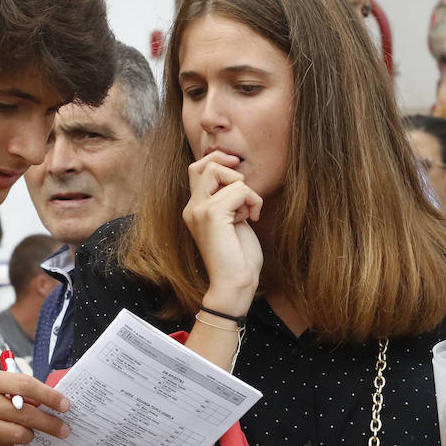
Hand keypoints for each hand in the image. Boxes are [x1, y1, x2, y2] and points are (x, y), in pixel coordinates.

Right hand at [0, 369, 71, 445]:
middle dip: (49, 423)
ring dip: (28, 435)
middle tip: (64, 429)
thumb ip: (13, 389)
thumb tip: (46, 402)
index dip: (48, 396)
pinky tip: (5, 439)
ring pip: (18, 435)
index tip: (65, 405)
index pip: (25, 385)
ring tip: (27, 432)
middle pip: (25, 414)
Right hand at [182, 150, 263, 315]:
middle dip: (232, 170)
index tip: (237, 168)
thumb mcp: (232, 221)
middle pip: (206, 165)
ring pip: (226, 175)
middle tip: (246, 191)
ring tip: (248, 213)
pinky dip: (253, 201)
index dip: (217, 160)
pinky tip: (252, 219)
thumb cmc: (238, 257)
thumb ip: (228, 200)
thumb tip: (237, 176)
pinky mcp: (212, 215)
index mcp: (194, 209)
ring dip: (247, 191)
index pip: (197, 168)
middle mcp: (192, 207)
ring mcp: (199, 210)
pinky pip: (239, 190)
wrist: (234, 284)